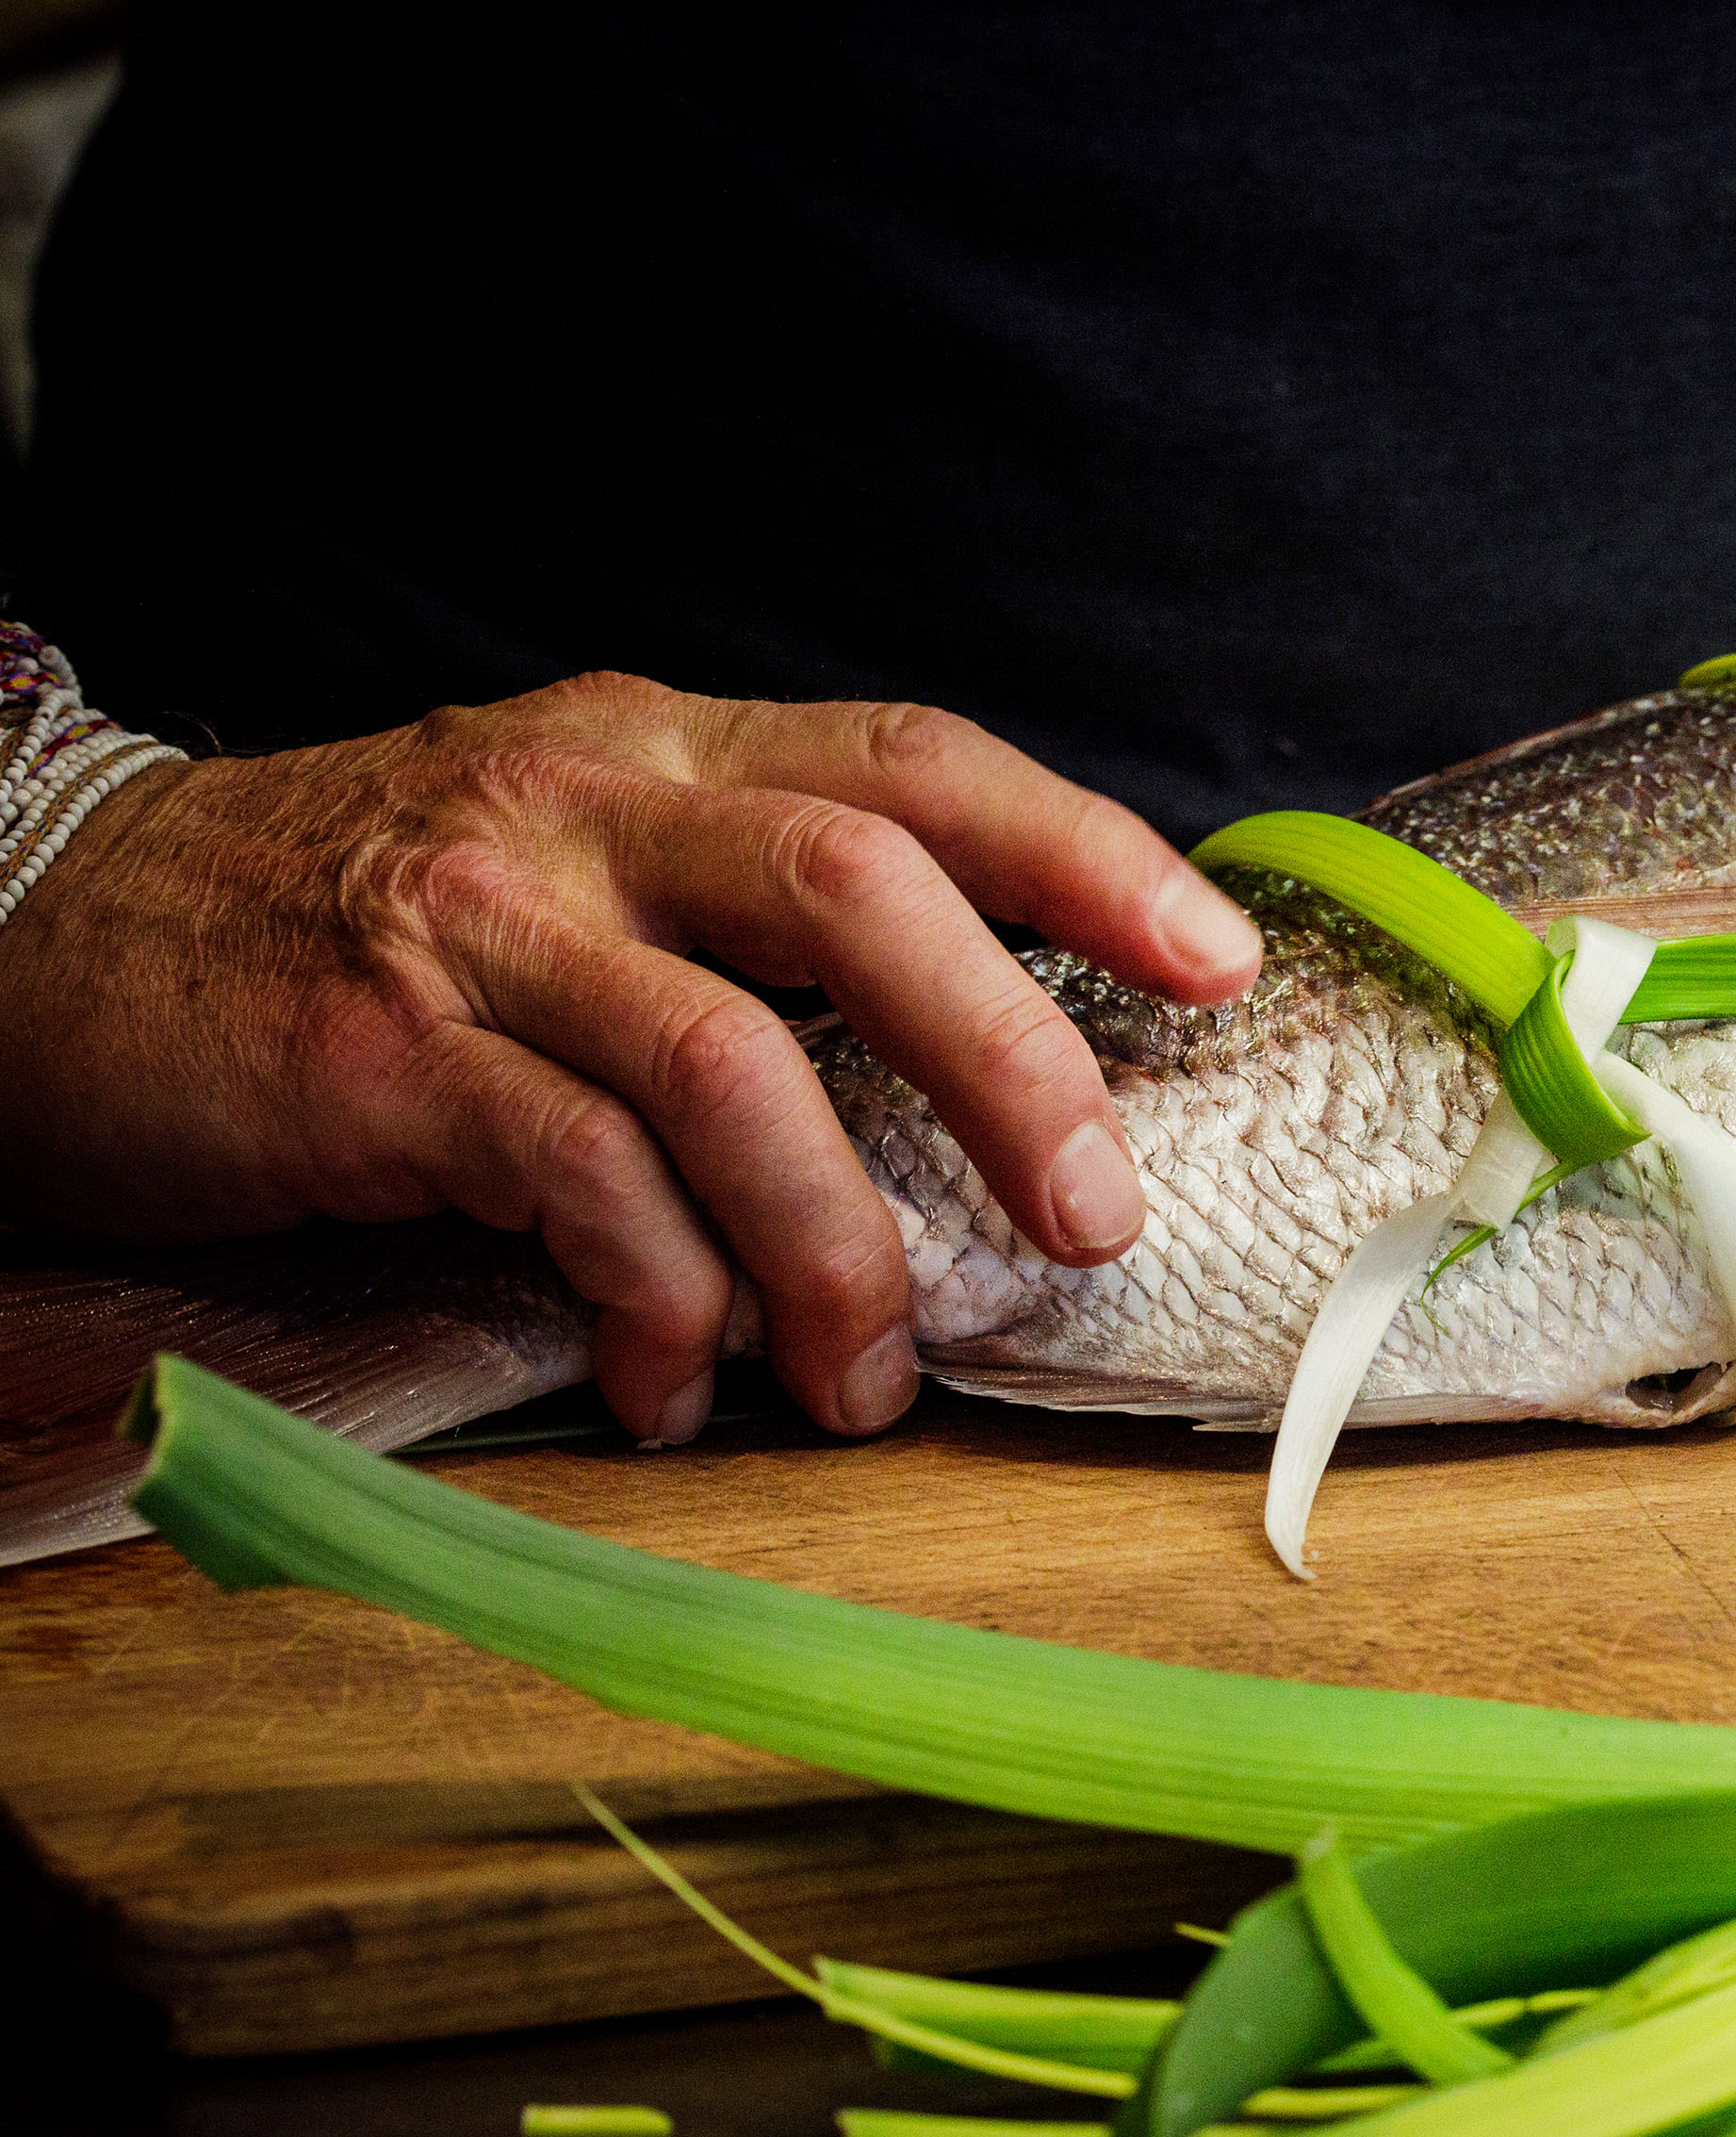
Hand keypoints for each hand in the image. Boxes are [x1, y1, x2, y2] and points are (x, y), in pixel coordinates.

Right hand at [0, 675, 1261, 1441]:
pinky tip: (674, 1384)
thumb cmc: (371, 929)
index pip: (915, 764)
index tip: (1218, 958)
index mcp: (664, 751)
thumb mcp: (580, 866)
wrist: (59, 935)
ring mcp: (480, 927)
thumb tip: (984, 1065)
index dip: (1085, 851)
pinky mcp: (378, 1058)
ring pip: (731, 1063)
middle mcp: (586, 809)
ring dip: (836, 1244)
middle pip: (861, 891)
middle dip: (1012, 1057)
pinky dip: (661, 1305)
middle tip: (1092, 1213)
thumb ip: (754, 926)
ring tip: (865, 1375)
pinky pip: (577, 1188)